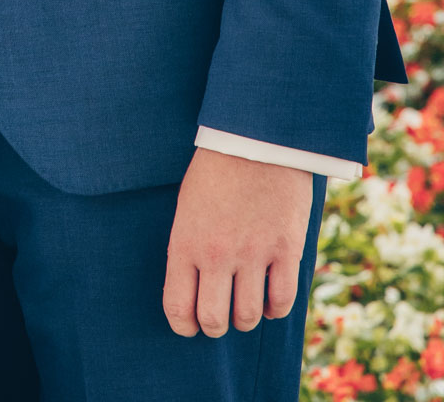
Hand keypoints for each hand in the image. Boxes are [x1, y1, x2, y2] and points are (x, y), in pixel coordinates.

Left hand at [163, 149, 311, 337]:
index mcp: (185, 242)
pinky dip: (275, 309)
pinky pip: (282, 302)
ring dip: (246, 317)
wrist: (255, 137)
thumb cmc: (215, 172)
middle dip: (215, 326)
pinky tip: (270, 297)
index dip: (184, 327)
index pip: (178, 308)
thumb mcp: (187, 208)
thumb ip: (188, 250)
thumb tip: (192, 291)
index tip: (190, 327)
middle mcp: (217, 253)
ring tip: (245, 304)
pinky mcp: (286, 249)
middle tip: (219, 317)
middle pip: (214, 321)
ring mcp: (253, 253)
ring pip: (248, 317)